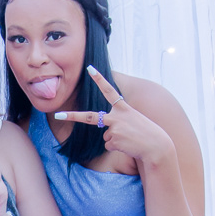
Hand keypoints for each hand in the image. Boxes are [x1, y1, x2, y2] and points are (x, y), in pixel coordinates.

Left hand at [57, 66, 173, 163]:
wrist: (157, 147)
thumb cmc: (146, 133)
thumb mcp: (133, 121)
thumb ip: (118, 121)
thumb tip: (106, 134)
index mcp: (123, 108)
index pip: (109, 90)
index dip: (99, 79)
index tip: (89, 68)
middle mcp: (116, 116)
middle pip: (89, 117)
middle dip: (72, 116)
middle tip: (57, 115)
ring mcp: (113, 129)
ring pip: (105, 137)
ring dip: (116, 140)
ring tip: (130, 139)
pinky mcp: (113, 140)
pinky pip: (108, 145)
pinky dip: (117, 147)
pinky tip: (128, 145)